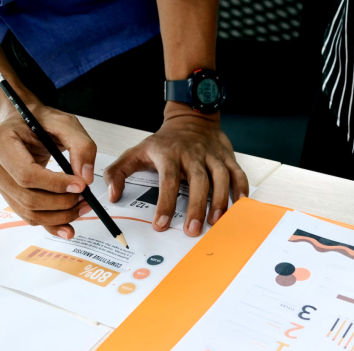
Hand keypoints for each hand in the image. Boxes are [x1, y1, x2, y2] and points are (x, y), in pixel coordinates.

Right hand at [0, 102, 96, 238]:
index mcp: (1, 141)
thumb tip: (85, 178)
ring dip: (59, 216)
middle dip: (61, 203)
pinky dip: (50, 223)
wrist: (21, 122)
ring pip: (28, 211)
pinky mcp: (7, 193)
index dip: (55, 184)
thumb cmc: (41, 120)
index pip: (26, 173)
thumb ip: (81, 146)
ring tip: (82, 206)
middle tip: (86, 198)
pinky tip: (68, 227)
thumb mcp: (66, 123)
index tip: (80, 186)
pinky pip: (27, 215)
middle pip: (27, 197)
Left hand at [103, 103, 248, 236]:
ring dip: (220, 200)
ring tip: (216, 221)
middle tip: (193, 230)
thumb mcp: (136, 152)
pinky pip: (237, 172)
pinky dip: (241, 188)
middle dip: (196, 206)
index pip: (167, 180)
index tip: (161, 224)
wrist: (190, 117)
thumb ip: (118, 173)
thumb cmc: (164, 141)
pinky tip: (239, 205)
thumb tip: (112, 195)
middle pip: (197, 180)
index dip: (165, 203)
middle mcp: (192, 154)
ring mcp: (211, 155)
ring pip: (220, 176)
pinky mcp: (226, 156)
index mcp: (169, 154)